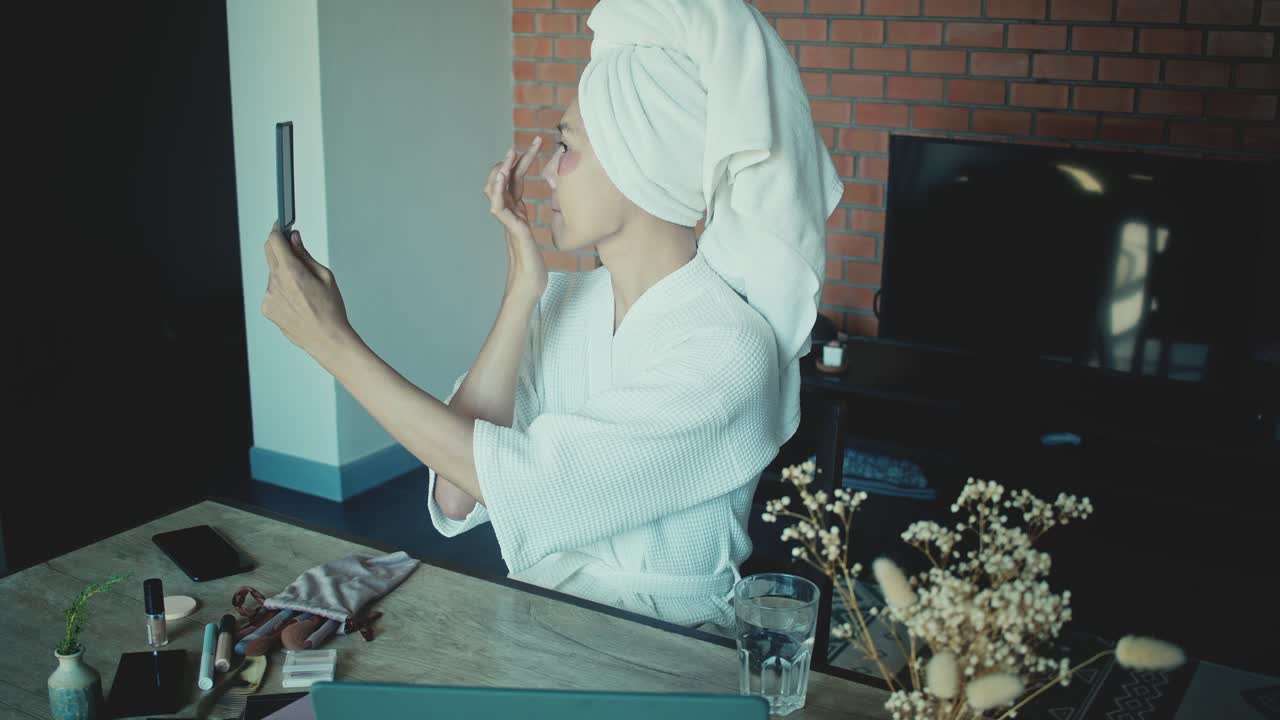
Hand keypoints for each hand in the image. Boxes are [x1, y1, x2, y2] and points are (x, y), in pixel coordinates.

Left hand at [261, 222, 353, 361]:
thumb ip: (305, 254)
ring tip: (303, 288)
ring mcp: (269, 296)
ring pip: (272, 274)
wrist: (327, 339)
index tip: (281, 226)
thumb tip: (294, 239)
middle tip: (292, 248)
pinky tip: (297, 301)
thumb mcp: (325, 276)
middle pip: (269, 254)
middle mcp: (275, 282)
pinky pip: (272, 291)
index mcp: (291, 271)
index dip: (277, 230)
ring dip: (283, 273)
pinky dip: (281, 290)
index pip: (274, 240)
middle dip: (279, 247)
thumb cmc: (331, 310)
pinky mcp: (267, 308)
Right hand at [484, 137, 546, 301]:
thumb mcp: (543, 231)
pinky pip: (498, 206)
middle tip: (529, 141)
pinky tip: (502, 177)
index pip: (517, 178)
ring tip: (510, 154)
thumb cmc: (536, 261)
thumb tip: (558, 199)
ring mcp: (507, 220)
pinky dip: (497, 190)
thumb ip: (543, 216)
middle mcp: (509, 212)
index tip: (538, 142)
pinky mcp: (510, 229)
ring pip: (496, 189)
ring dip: (502, 169)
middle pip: (506, 178)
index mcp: (517, 210)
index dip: (524, 159)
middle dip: (515, 158)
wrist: (531, 283)